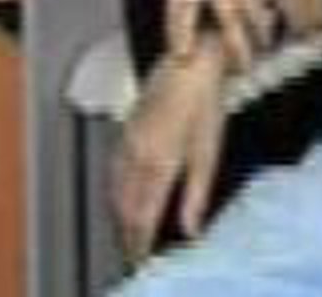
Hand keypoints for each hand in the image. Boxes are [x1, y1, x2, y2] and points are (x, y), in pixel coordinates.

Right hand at [110, 44, 226, 264]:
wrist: (189, 61)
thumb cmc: (204, 100)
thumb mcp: (208, 149)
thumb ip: (197, 192)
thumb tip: (190, 228)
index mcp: (158, 161)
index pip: (142, 215)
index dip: (140, 243)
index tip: (142, 260)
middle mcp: (136, 153)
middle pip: (124, 206)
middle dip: (126, 233)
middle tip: (133, 253)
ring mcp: (127, 140)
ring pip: (115, 189)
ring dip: (119, 214)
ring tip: (127, 232)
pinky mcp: (126, 129)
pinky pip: (113, 169)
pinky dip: (115, 190)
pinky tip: (121, 194)